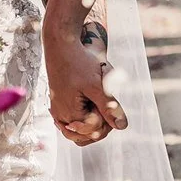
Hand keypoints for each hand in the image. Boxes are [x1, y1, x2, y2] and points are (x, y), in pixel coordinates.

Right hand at [44, 20, 127, 146]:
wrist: (62, 45)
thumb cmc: (80, 63)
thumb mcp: (97, 85)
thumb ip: (109, 108)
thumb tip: (122, 127)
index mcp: (70, 114)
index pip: (95, 131)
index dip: (107, 118)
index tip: (106, 98)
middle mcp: (61, 117)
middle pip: (87, 135)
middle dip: (101, 121)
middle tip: (103, 98)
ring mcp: (58, 112)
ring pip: (80, 131)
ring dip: (93, 121)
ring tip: (98, 102)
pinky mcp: (59, 105)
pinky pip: (73, 122)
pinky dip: (84, 117)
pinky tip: (91, 104)